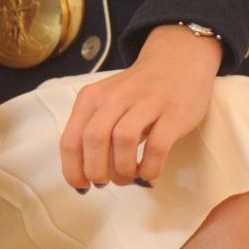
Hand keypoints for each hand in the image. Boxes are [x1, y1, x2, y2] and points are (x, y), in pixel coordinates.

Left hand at [60, 24, 221, 189]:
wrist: (177, 60)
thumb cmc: (137, 90)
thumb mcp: (107, 103)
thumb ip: (95, 131)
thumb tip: (86, 174)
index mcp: (91, 98)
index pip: (71, 139)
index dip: (72, 170)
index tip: (81, 187)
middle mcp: (113, 98)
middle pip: (93, 140)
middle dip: (96, 171)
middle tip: (107, 183)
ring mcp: (144, 103)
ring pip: (122, 141)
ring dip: (123, 170)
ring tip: (130, 178)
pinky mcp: (172, 113)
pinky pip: (157, 146)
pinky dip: (150, 167)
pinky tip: (150, 175)